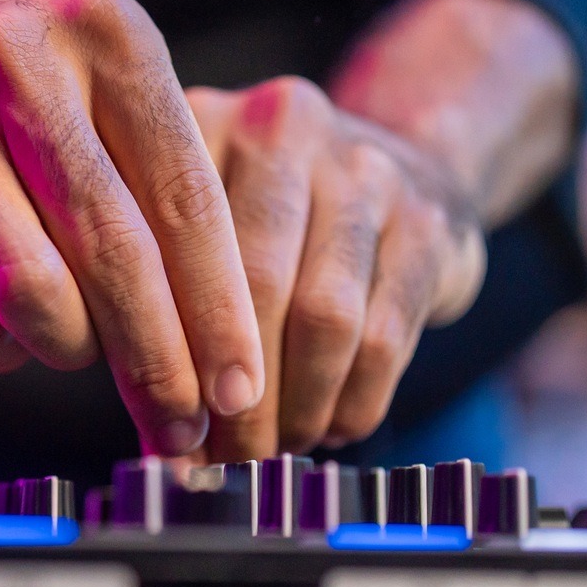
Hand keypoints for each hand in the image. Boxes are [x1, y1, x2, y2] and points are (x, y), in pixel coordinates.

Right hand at [0, 0, 267, 455]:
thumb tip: (228, 355)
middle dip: (158, 362)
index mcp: (104, 30)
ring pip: (31, 292)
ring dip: (71, 349)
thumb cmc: (26, 90)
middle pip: (114, 252)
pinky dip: (2, 346)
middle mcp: (17, 61)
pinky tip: (7, 318)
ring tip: (78, 345)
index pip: (186, 197)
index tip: (242, 391)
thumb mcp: (108, 90)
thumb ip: (168, 191)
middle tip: (183, 430)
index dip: (220, 309)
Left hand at [187, 78, 484, 459]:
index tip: (166, 435)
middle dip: (236, 398)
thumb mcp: (199, 228)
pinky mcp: (429, 220)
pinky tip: (331, 428)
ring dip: (296, 408)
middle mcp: (280, 127)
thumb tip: (156, 441)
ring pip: (324, 317)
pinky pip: (386, 335)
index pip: (168, 251)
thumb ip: (157, 305)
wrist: (407, 167)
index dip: (167, 357)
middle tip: (225, 461)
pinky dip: (354, 401)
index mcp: (197, 125)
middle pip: (253, 286)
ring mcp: (364, 167)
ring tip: (276, 450)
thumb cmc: (270, 223)